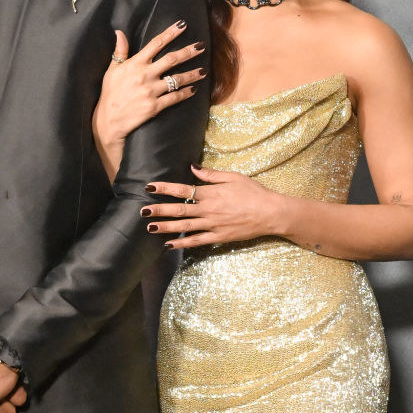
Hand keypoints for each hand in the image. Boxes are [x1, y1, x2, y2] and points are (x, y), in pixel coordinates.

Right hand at [93, 21, 205, 147]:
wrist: (108, 120)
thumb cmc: (110, 94)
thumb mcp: (111, 70)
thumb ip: (120, 51)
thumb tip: (119, 33)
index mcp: (135, 64)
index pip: (155, 44)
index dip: (170, 33)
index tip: (182, 25)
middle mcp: (145, 75)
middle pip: (172, 59)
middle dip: (188, 51)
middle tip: (202, 46)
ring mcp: (151, 91)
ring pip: (177, 79)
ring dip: (192, 74)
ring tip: (203, 71)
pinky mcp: (155, 106)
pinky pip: (175, 97)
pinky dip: (186, 93)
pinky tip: (193, 90)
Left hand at [140, 164, 285, 249]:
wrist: (270, 213)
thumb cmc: (254, 192)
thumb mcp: (233, 177)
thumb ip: (211, 174)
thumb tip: (192, 167)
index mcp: (211, 193)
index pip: (182, 189)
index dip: (165, 188)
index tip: (150, 186)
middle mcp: (208, 210)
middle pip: (179, 210)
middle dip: (159, 210)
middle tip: (142, 210)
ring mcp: (212, 225)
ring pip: (184, 227)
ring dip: (166, 227)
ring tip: (150, 227)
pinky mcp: (218, 237)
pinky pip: (196, 241)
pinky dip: (182, 243)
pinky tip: (169, 245)